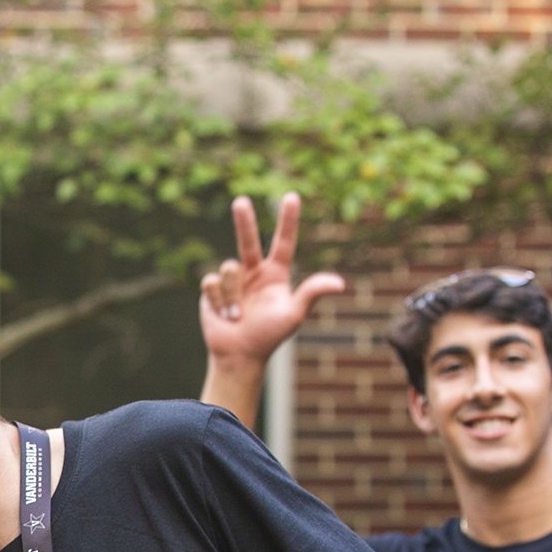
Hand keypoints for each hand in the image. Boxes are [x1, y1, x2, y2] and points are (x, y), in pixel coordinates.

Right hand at [200, 192, 344, 365]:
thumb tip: (340, 283)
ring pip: (229, 268)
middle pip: (248, 240)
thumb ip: (311, 293)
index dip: (288, 220)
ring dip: (233, 295)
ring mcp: (232, 280)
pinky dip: (219, 300)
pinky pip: (212, 281)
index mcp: (276, 274)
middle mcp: (253, 272)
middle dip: (244, 220)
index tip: (291, 196)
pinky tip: (224, 314)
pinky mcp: (212, 289)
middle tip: (240, 200)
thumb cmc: (269, 336)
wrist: (239, 355)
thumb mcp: (293, 315)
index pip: (283, 242)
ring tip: (238, 315)